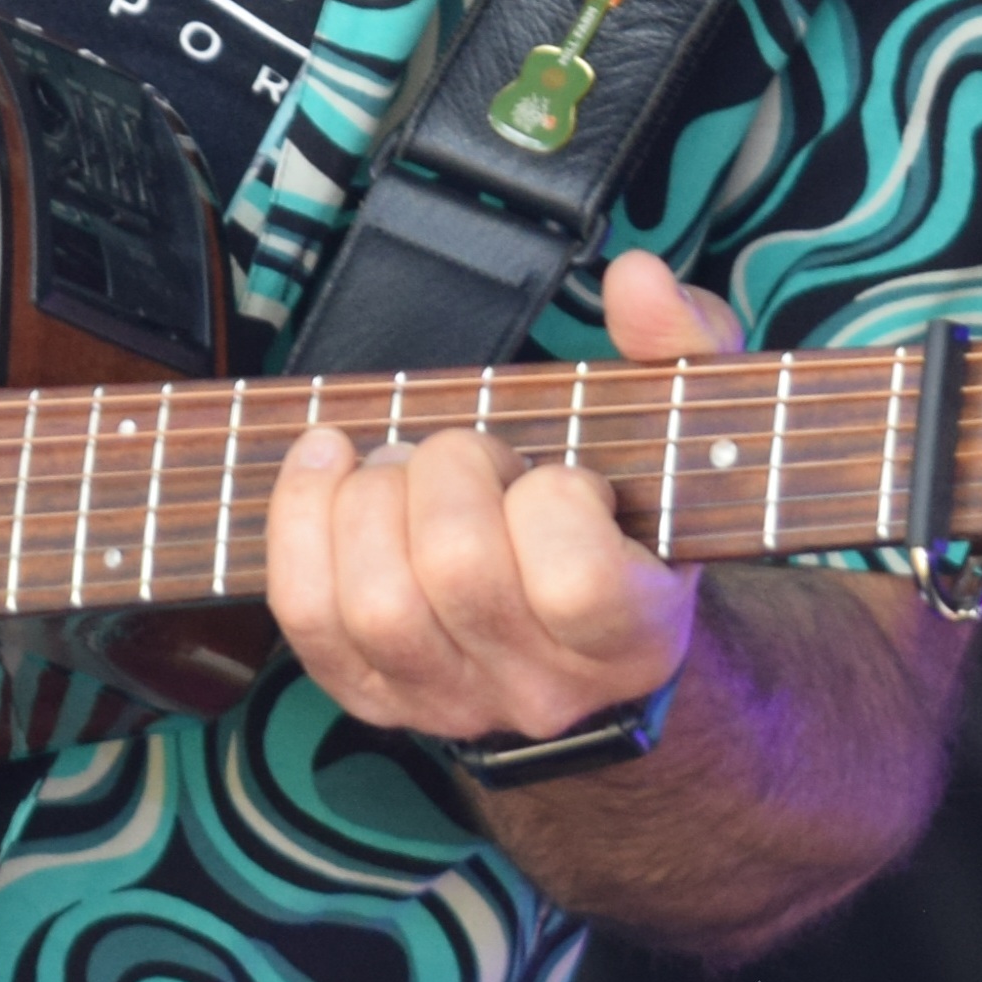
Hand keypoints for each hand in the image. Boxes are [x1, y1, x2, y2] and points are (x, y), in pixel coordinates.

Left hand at [264, 250, 745, 744]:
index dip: (553, 498)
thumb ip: (681, 340)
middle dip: (449, 470)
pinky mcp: (372, 695)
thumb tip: (636, 280)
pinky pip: (307, 616)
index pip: (574, 580)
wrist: (591, 636)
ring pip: (375, 602)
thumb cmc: (632, 513)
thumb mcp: (681, 423)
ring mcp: (450, 701)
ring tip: (401, 467)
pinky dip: (299, 520)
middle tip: (467, 451)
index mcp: (633, 634)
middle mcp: (540, 688)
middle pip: (457, 571)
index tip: (563, 471)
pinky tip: (325, 466)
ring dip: (374, 497)